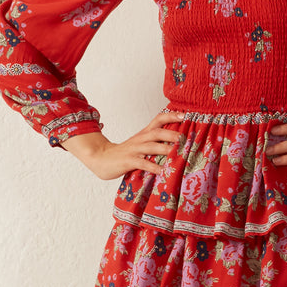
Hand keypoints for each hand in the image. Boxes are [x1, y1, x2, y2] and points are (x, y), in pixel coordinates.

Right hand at [68, 110, 187, 180]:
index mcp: (144, 133)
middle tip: (185, 138)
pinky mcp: (129, 161)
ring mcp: (134, 150)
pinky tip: (162, 171)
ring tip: (178, 154)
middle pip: (157, 132)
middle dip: (171, 134)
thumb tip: (177, 145)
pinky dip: (153, 167)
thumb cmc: (125, 153)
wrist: (101, 158)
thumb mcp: (140, 144)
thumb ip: (155, 143)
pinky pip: (143, 163)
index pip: (158, 119)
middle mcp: (140, 139)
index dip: (171, 116)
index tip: (184, 115)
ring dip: (165, 149)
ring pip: (151, 146)